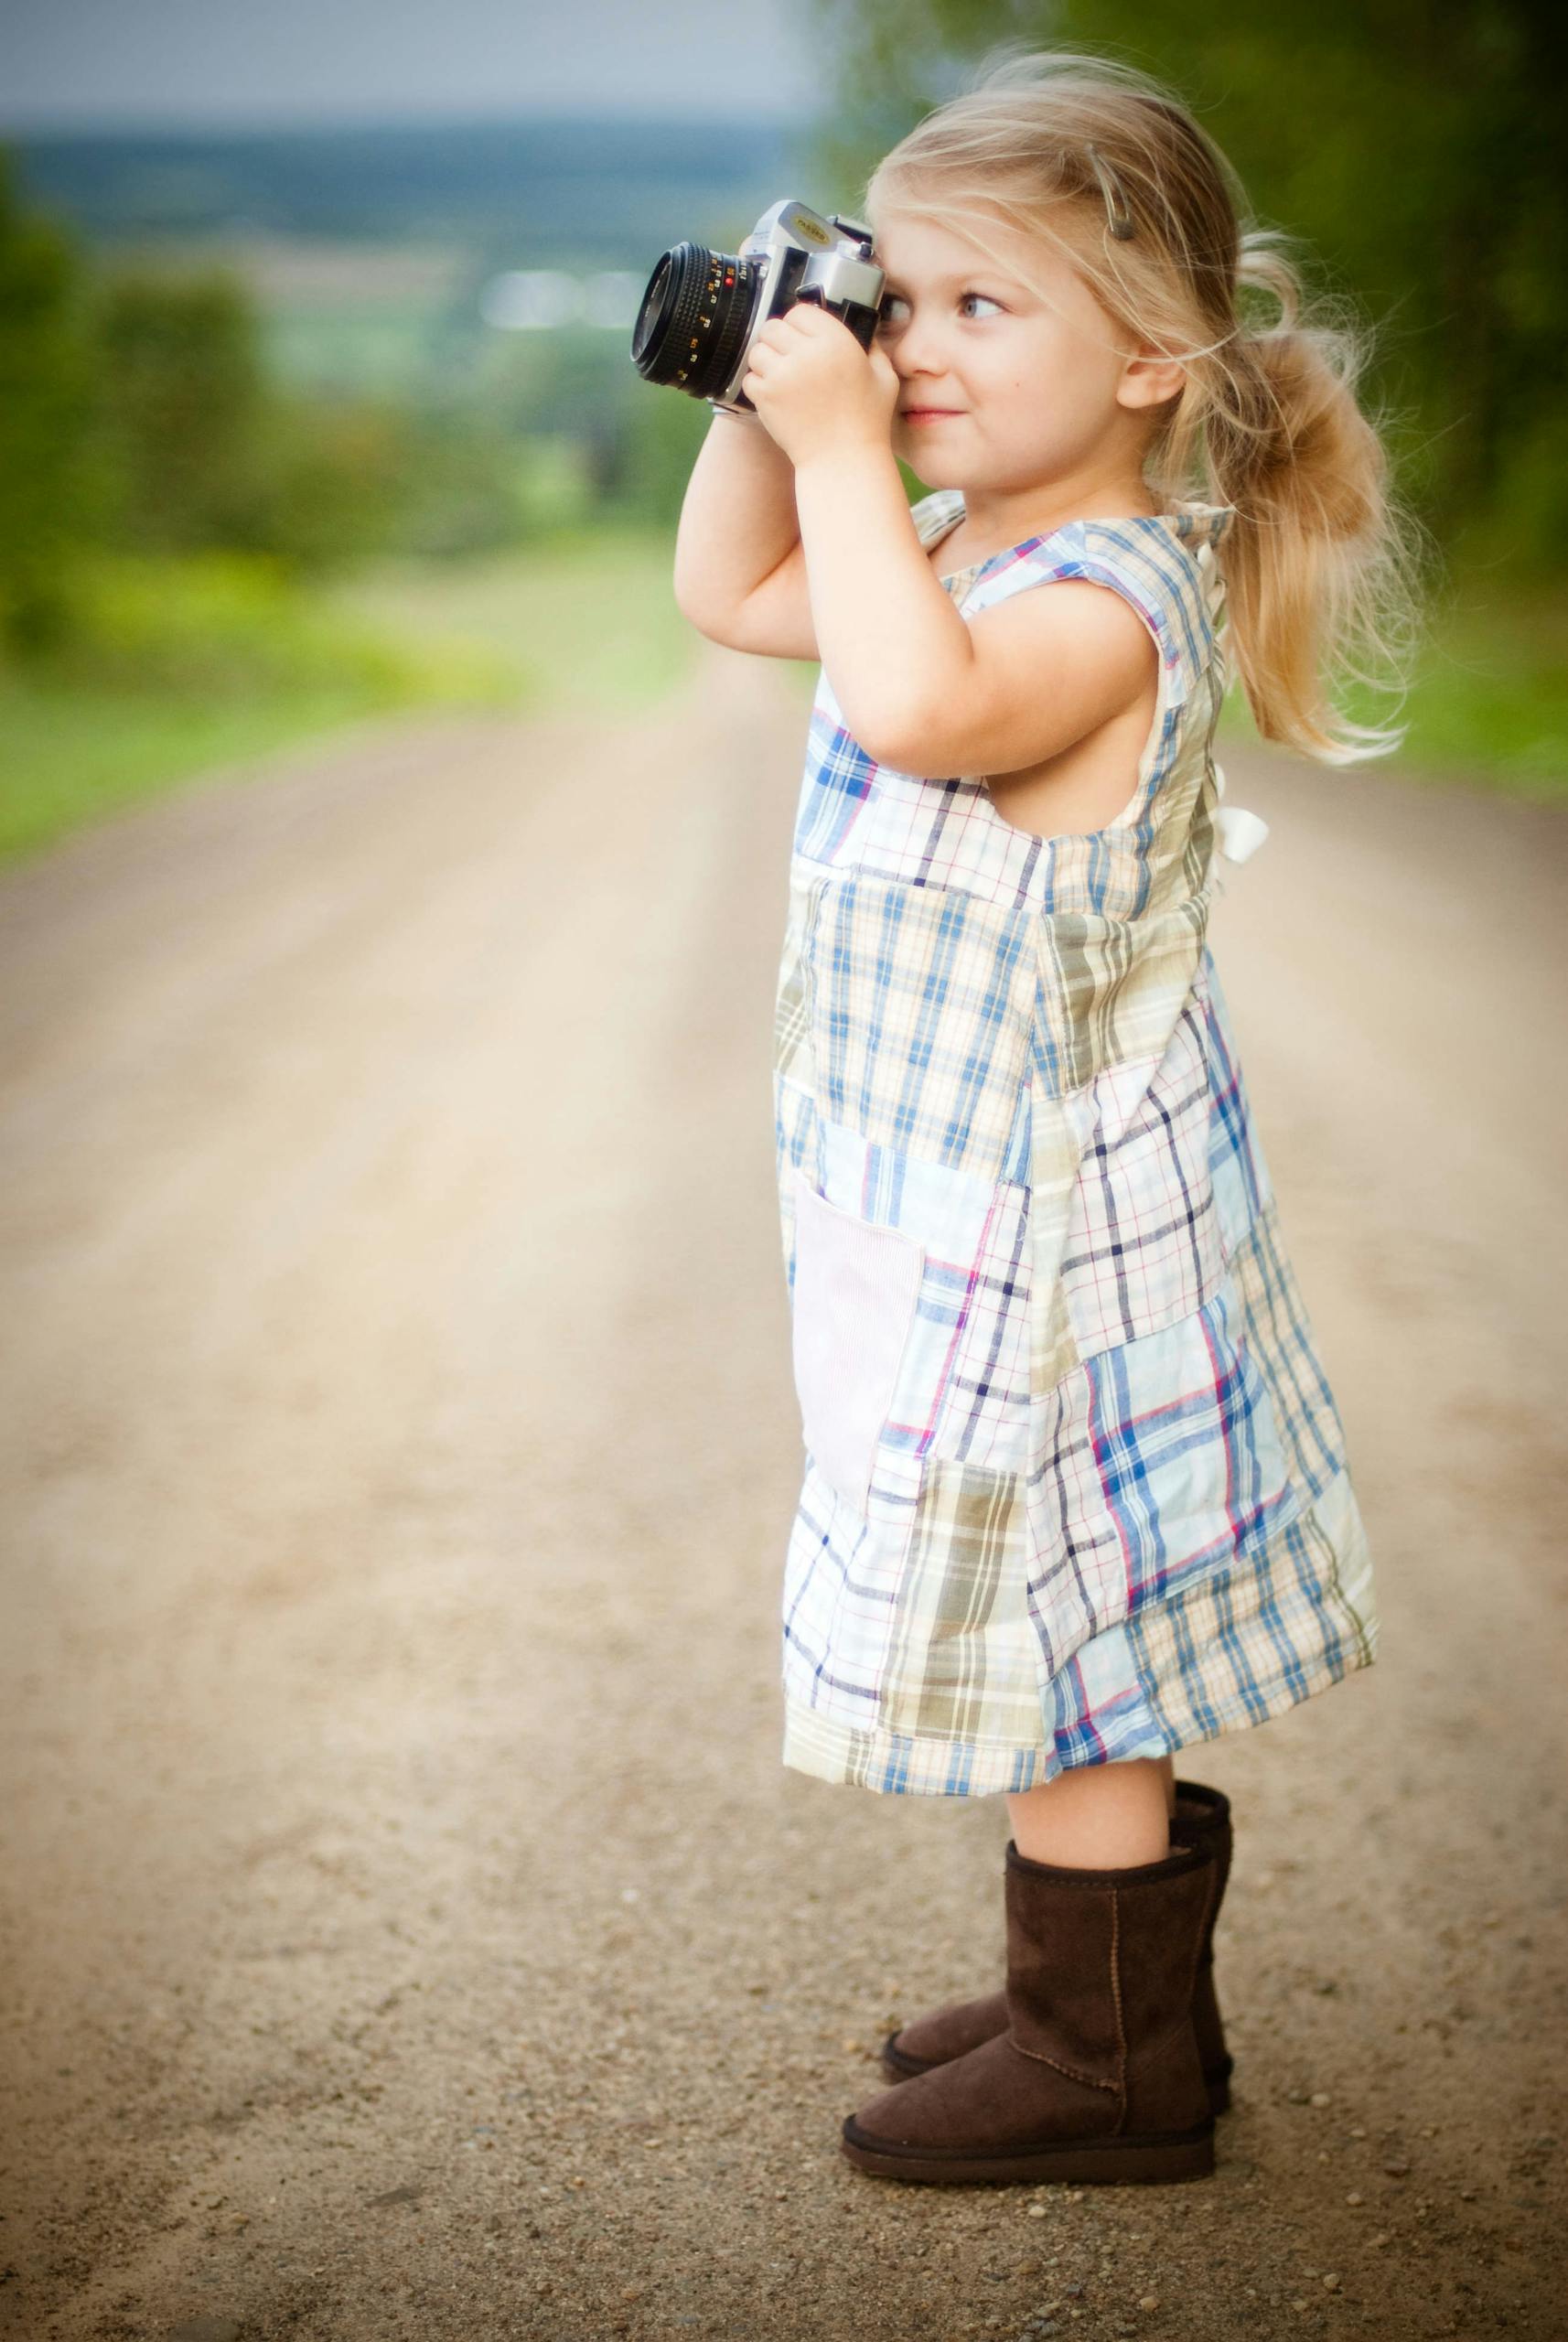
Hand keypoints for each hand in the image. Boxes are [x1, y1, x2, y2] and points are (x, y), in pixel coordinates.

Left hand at [740, 302, 900, 469]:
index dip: (800, 323)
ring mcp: (783, 375)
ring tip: (781, 376)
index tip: (804, 337)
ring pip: (757, 350)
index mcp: (836, 342)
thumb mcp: (884, 377)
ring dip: (766, 361)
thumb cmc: (867, 423)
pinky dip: (758, 385)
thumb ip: (872, 347)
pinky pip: (750, 377)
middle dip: (779, 339)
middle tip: (788, 356)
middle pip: (773, 326)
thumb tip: (863, 329)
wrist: (843, 461)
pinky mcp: (767, 397)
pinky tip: (776, 395)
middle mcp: (807, 353)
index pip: (801, 311)